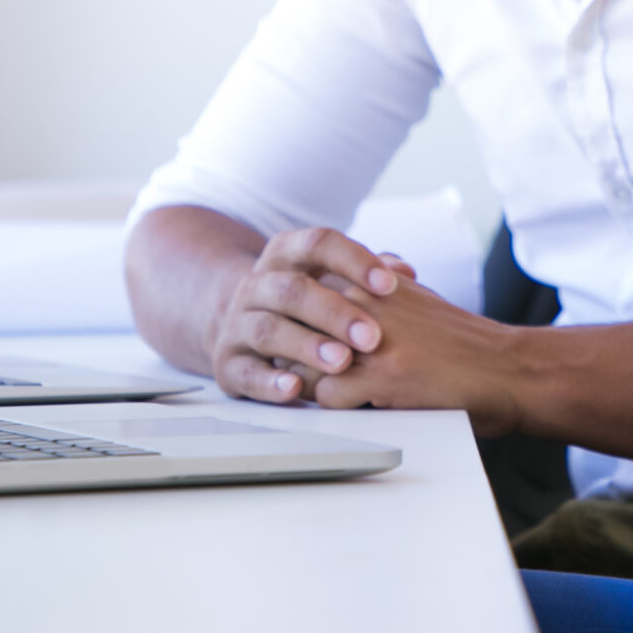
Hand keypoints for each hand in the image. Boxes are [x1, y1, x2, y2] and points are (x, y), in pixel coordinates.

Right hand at [206, 226, 411, 403]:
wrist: (240, 320)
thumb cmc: (305, 300)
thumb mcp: (330, 277)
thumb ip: (368, 272)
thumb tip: (405, 271)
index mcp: (285, 253)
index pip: (318, 243)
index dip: (354, 260)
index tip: (389, 285)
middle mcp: (257, 285)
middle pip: (293, 290)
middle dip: (335, 313)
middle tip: (372, 337)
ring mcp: (238, 324)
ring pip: (269, 330)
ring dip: (307, 347)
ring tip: (342, 363)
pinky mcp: (227, 364)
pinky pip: (246, 372)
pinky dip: (269, 382)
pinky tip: (295, 389)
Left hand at [310, 276, 525, 435]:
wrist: (507, 369)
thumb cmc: (463, 341)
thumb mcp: (415, 299)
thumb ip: (375, 293)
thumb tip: (335, 297)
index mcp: (372, 278)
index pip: (306, 295)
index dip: (297, 325)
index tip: (295, 343)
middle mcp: (367, 299)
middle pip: (298, 326)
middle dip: (293, 354)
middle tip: (297, 374)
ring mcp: (370, 337)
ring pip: (304, 362)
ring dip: (309, 383)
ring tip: (323, 395)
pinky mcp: (379, 375)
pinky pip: (326, 395)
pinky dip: (332, 408)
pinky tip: (352, 408)